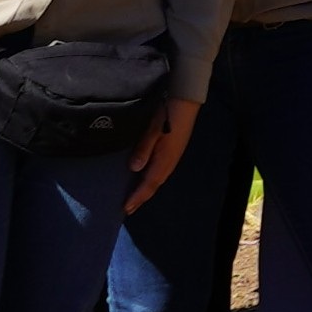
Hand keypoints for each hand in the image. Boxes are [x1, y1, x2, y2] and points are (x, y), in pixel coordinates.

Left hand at [122, 99, 201, 213]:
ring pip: (158, 179)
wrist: (185, 102)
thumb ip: (143, 150)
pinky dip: (151, 180)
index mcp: (165, 159)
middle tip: (128, 209)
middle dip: (141, 198)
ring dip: (146, 190)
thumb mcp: (152, 130)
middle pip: (154, 185)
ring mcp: (173, 157)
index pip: (149, 184)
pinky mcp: (173, 151)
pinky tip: (146, 179)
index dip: (137, 197)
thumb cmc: (167, 115)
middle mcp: (170, 162)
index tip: (125, 208)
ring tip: (135, 198)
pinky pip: (160, 172)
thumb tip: (134, 169)